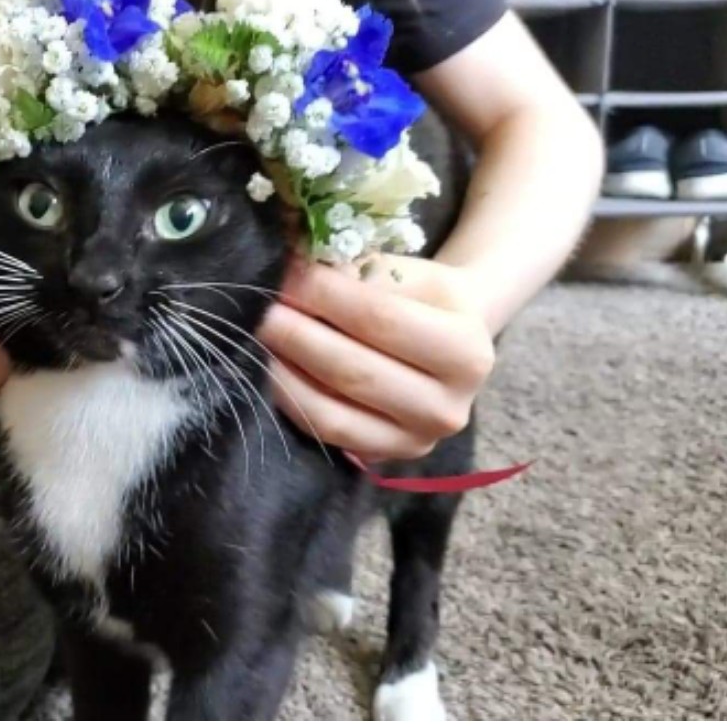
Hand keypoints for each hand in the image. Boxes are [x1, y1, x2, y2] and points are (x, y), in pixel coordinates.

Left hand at [257, 255, 495, 462]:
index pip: (380, 320)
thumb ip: (363, 275)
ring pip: (332, 412)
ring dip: (285, 372)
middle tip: (260, 308)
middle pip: (353, 371)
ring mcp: (414, 443)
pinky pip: (325, 433)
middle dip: (298, 335)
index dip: (326, 295)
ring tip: (259, 338)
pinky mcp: (384, 458)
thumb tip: (299, 269)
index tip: (288, 272)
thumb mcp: (414, 274)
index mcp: (466, 353)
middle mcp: (446, 409)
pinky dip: (292, 400)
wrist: (454, 346)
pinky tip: (272, 370)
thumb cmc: (427, 301)